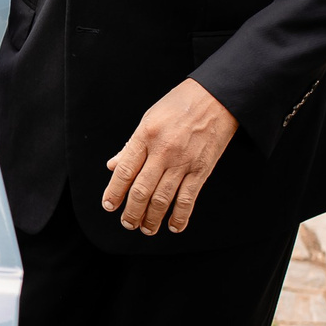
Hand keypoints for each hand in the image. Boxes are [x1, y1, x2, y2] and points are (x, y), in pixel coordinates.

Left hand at [103, 79, 238, 235]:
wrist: (216, 97)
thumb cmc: (179, 105)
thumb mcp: (149, 118)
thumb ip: (131, 145)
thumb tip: (112, 166)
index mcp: (145, 136)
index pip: (124, 170)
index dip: (114, 192)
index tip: (109, 206)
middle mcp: (162, 151)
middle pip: (142, 190)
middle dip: (132, 212)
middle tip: (127, 223)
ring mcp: (183, 162)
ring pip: (163, 198)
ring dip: (152, 218)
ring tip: (146, 229)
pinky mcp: (202, 169)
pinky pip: (188, 198)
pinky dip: (180, 216)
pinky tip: (173, 227)